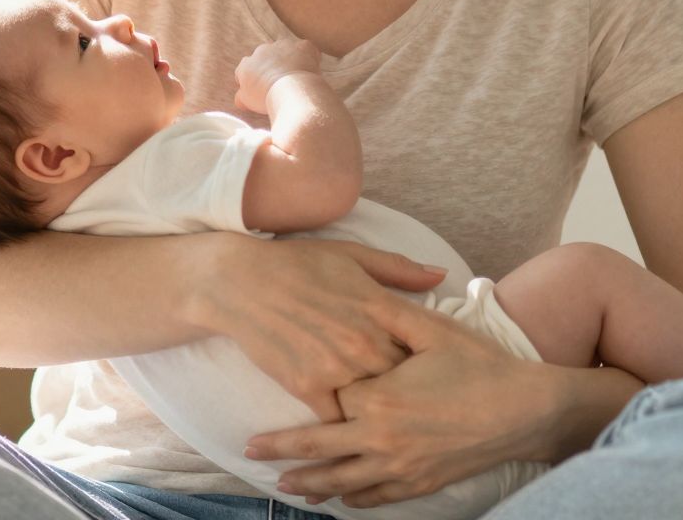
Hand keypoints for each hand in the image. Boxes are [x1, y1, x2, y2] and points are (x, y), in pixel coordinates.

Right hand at [195, 237, 448, 424]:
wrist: (241, 282)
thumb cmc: (298, 263)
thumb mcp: (353, 255)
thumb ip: (400, 269)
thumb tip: (441, 275)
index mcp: (380, 309)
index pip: (423, 347)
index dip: (431, 359)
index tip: (436, 367)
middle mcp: (363, 343)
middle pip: (404, 381)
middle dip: (412, 390)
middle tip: (417, 398)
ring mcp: (335, 368)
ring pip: (374, 404)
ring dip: (381, 409)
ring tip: (389, 418)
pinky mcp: (306, 387)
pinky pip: (337, 419)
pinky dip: (345, 423)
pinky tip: (350, 426)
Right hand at [234, 37, 321, 113]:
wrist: (290, 91)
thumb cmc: (266, 98)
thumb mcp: (245, 102)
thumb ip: (240, 97)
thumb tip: (240, 98)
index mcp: (247, 64)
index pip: (246, 67)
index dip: (253, 78)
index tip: (260, 88)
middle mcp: (262, 50)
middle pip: (265, 56)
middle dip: (271, 66)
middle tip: (279, 82)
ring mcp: (283, 46)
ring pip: (285, 50)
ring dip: (288, 59)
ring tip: (295, 76)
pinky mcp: (302, 46)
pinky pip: (306, 48)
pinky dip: (308, 56)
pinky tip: (310, 69)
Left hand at [242, 298, 567, 509]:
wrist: (525, 411)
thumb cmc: (480, 365)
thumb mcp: (434, 330)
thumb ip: (392, 314)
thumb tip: (360, 297)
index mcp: (379, 397)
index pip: (330, 397)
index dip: (313, 388)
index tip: (281, 378)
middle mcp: (380, 438)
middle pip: (318, 447)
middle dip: (281, 448)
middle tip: (250, 449)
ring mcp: (399, 466)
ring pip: (341, 480)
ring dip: (309, 481)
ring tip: (283, 482)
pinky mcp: (418, 484)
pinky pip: (375, 497)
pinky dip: (352, 498)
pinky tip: (337, 498)